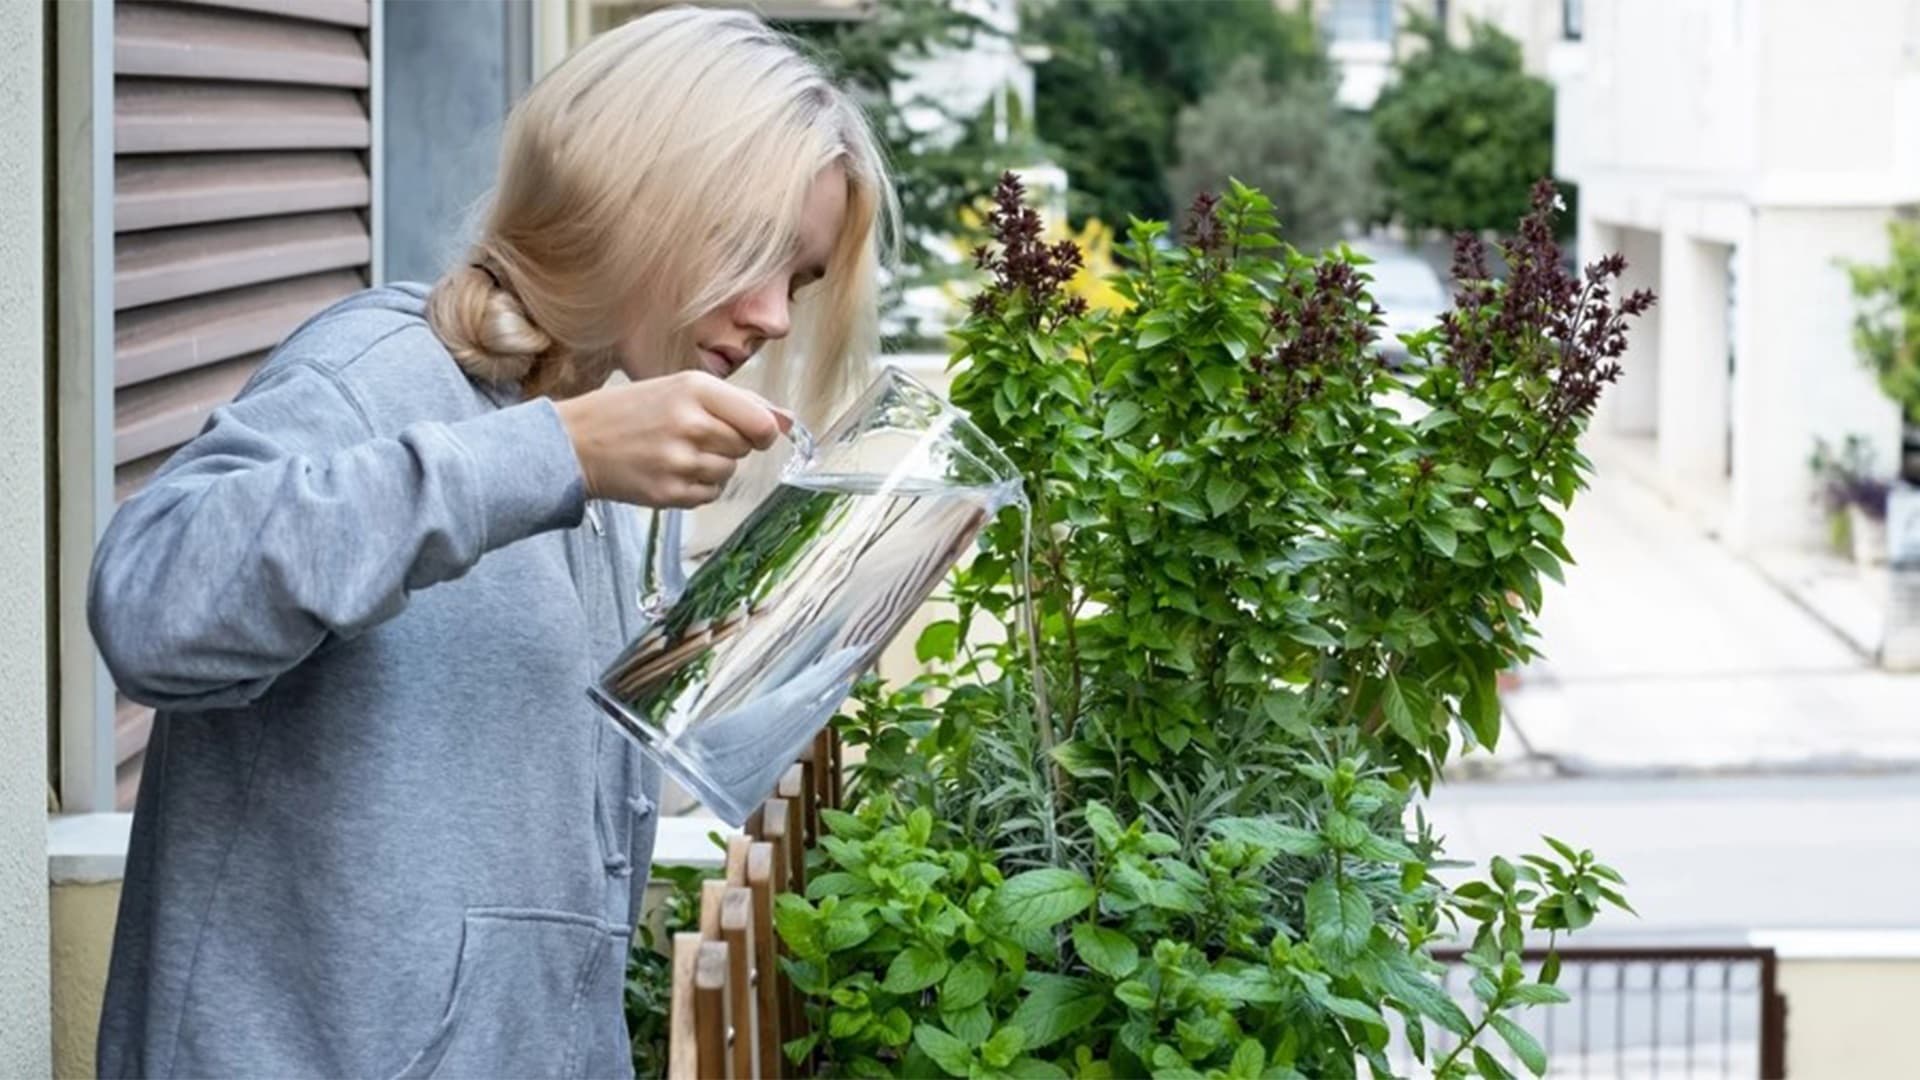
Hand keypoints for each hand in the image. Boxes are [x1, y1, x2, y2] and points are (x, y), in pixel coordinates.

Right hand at [554, 371, 787, 507]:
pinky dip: (698, 487)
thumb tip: (788, 421)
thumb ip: (739, 402)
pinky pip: (709, 495)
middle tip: (695, 435)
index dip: (764, 431)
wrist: (575, 442)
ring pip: (729, 472)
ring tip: (678, 452)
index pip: (761, 422)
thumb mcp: (682, 387)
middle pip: (745, 448)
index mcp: (695, 389)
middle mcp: (689, 423)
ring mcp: (678, 461)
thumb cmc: (633, 410)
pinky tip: (671, 471)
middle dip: (730, 444)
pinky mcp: (668, 493)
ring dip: (713, 466)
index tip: (753, 431)